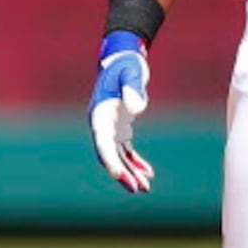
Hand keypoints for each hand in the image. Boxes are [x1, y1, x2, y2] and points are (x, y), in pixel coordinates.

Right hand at [89, 32, 153, 192]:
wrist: (124, 58)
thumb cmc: (127, 64)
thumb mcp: (131, 73)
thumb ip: (133, 88)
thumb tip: (136, 109)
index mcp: (100, 113)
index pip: (102, 143)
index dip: (110, 160)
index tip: (119, 175)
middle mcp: (101, 124)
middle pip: (109, 154)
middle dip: (122, 173)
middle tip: (136, 189)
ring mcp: (110, 127)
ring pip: (117, 156)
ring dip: (130, 172)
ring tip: (144, 188)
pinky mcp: (120, 127)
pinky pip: (126, 150)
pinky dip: (135, 161)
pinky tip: (148, 172)